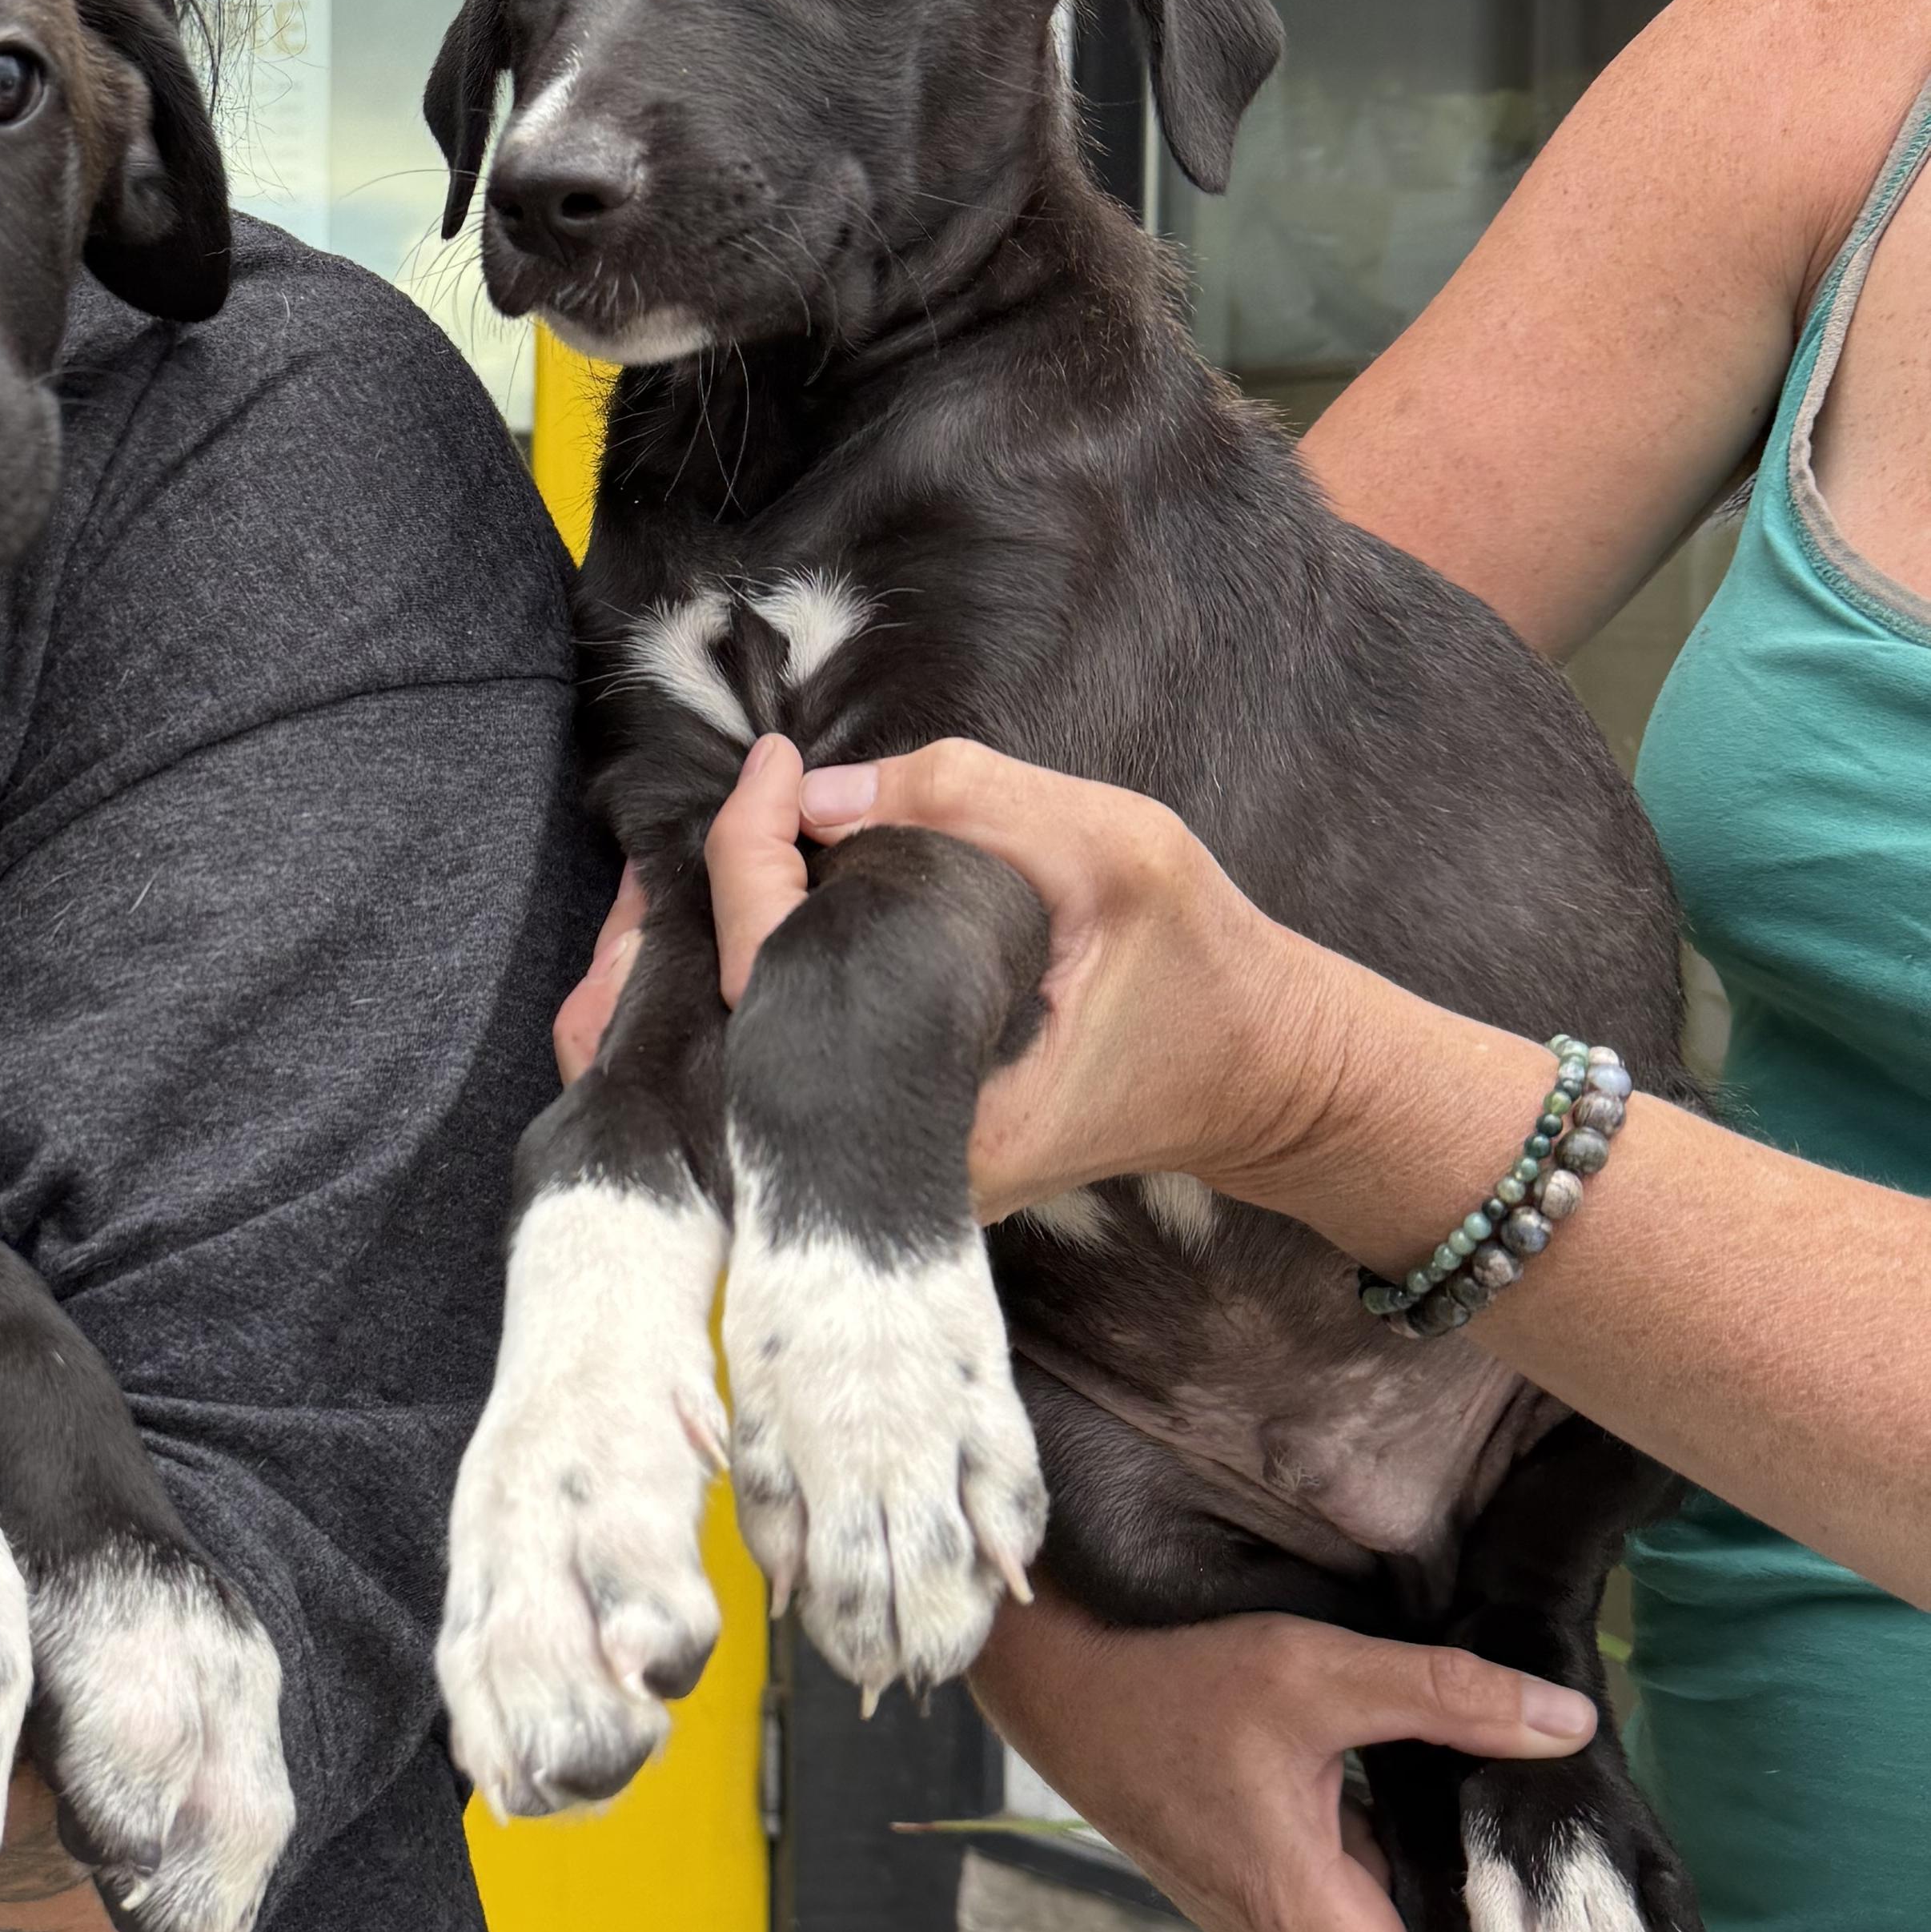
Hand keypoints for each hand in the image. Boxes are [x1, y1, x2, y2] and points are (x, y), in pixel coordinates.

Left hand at [556, 730, 1350, 1219]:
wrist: (1267, 1081)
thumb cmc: (1205, 969)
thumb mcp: (1119, 850)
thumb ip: (971, 799)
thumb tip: (816, 793)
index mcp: (929, 1106)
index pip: (772, 967)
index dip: (750, 849)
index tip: (770, 763)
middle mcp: (885, 1159)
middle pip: (714, 1041)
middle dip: (664, 935)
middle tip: (669, 826)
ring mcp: (884, 1168)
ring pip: (732, 1072)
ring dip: (686, 971)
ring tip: (674, 871)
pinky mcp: (893, 1148)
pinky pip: (774, 1079)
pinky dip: (736, 1004)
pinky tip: (723, 929)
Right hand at [976, 1585, 1587, 1931]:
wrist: (1067, 1694)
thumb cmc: (1177, 1683)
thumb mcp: (1318, 1671)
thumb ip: (1449, 1695)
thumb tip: (1570, 1718)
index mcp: (1315, 1923)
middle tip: (1593, 1889)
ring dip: (1477, 1925)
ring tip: (1533, 1841)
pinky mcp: (1272, 1910)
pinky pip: (1374, 1930)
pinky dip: (1427, 1895)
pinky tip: (1452, 1818)